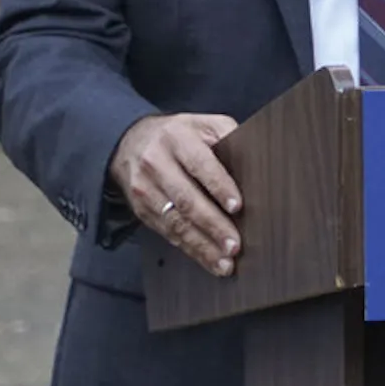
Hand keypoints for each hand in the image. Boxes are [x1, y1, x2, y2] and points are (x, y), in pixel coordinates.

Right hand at [109, 113, 241, 276]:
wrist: (129, 143)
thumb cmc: (178, 135)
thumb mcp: (202, 124)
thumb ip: (227, 136)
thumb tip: (255, 160)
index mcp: (177, 138)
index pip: (200, 164)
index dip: (219, 186)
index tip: (237, 206)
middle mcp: (157, 164)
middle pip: (187, 199)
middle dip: (213, 225)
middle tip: (235, 244)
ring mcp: (146, 189)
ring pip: (176, 222)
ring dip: (202, 245)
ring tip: (224, 261)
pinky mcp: (142, 210)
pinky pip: (168, 233)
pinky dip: (190, 249)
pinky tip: (207, 259)